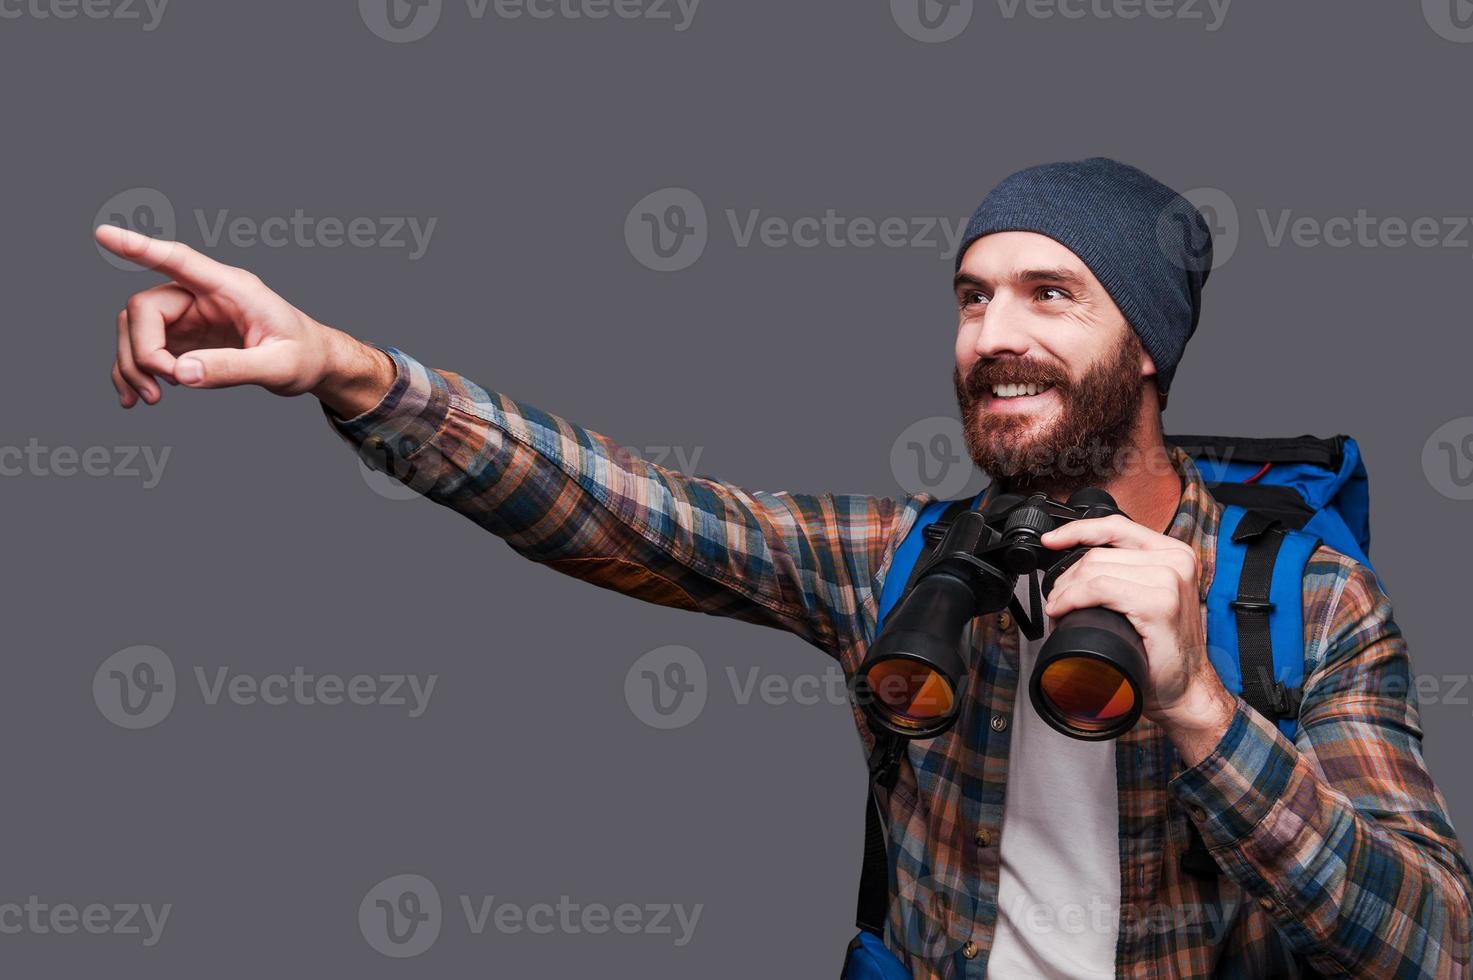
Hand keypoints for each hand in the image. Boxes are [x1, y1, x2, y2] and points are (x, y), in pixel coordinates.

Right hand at [96, 226, 391, 414]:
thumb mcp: (279, 367)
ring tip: (149, 399)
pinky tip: (135, 398)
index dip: (141, 247)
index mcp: (232, 288)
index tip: (104, 234)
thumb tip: (182, 373)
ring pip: (136, 328)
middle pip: (145, 308)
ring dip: (133, 364)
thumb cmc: (305, 356)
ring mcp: (192, 316)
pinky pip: (145, 348)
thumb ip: (235, 368)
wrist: (314, 364)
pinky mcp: (186, 337)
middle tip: (164, 387)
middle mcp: (205, 295)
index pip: (179, 260)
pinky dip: (134, 371)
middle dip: (142, 350)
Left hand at [1038, 514, 1234, 739]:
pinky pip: (1100, 589)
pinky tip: (1063, 610)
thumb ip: (1126, 573)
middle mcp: (1176, 560)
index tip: (1051, 541)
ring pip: (1095, 569)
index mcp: (1173, 552)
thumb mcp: (1146, 597)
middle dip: (1066, 576)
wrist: (1184, 687)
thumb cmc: (1160, 648)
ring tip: (1058, 608)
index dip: (1077, 530)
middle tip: (1056, 600)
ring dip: (1065, 590)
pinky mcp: (1160, 603)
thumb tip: (1077, 566)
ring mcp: (1170, 580)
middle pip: (1098, 552)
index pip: (1115, 525)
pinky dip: (1073, 598)